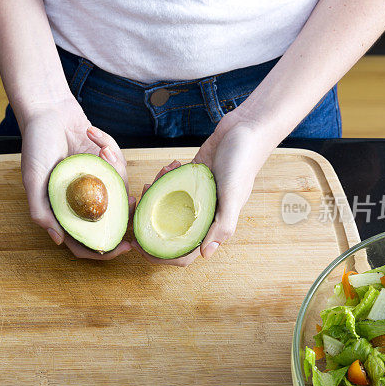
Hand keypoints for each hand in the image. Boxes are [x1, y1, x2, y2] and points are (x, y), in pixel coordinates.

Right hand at [19, 97, 132, 258]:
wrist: (47, 110)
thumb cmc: (36, 145)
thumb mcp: (32, 180)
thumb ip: (41, 211)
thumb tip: (58, 240)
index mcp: (62, 210)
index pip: (83, 241)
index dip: (102, 250)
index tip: (122, 249)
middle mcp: (80, 199)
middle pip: (109, 221)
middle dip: (124, 217)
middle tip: (134, 208)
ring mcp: (95, 182)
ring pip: (119, 191)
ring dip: (114, 168)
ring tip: (101, 148)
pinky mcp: (105, 164)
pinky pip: (119, 166)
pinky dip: (111, 149)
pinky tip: (94, 135)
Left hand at [133, 114, 273, 265]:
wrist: (247, 129)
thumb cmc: (243, 163)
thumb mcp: (233, 195)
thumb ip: (223, 226)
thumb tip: (205, 255)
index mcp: (212, 225)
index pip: (183, 253)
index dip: (159, 256)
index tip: (137, 245)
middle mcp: (203, 215)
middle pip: (169, 232)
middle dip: (149, 223)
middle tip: (137, 207)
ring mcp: (196, 197)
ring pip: (166, 207)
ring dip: (154, 196)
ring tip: (154, 180)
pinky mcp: (191, 179)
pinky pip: (170, 187)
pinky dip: (164, 178)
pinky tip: (171, 165)